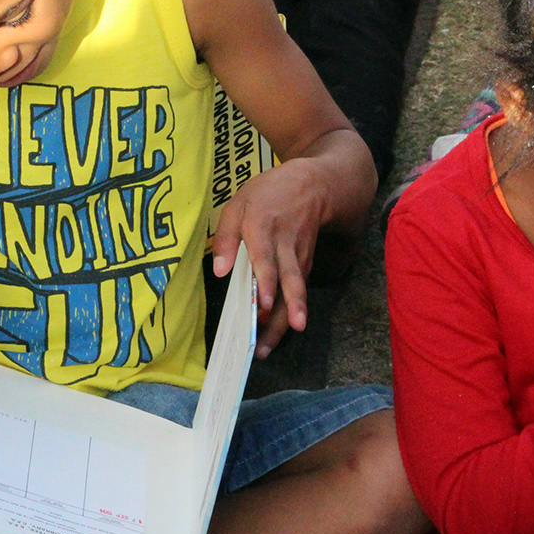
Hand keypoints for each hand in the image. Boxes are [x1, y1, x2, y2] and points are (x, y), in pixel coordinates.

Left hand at [212, 159, 327, 357]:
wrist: (314, 185)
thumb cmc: (269, 194)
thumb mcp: (239, 203)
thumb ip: (225, 237)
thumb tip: (219, 271)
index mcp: (263, 227)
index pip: (266, 258)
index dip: (267, 282)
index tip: (265, 305)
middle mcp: (285, 246)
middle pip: (289, 281)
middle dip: (287, 309)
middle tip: (282, 335)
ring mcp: (299, 257)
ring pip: (296, 291)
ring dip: (287, 319)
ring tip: (270, 348)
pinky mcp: (305, 264)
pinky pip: (297, 291)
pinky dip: (288, 313)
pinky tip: (274, 336)